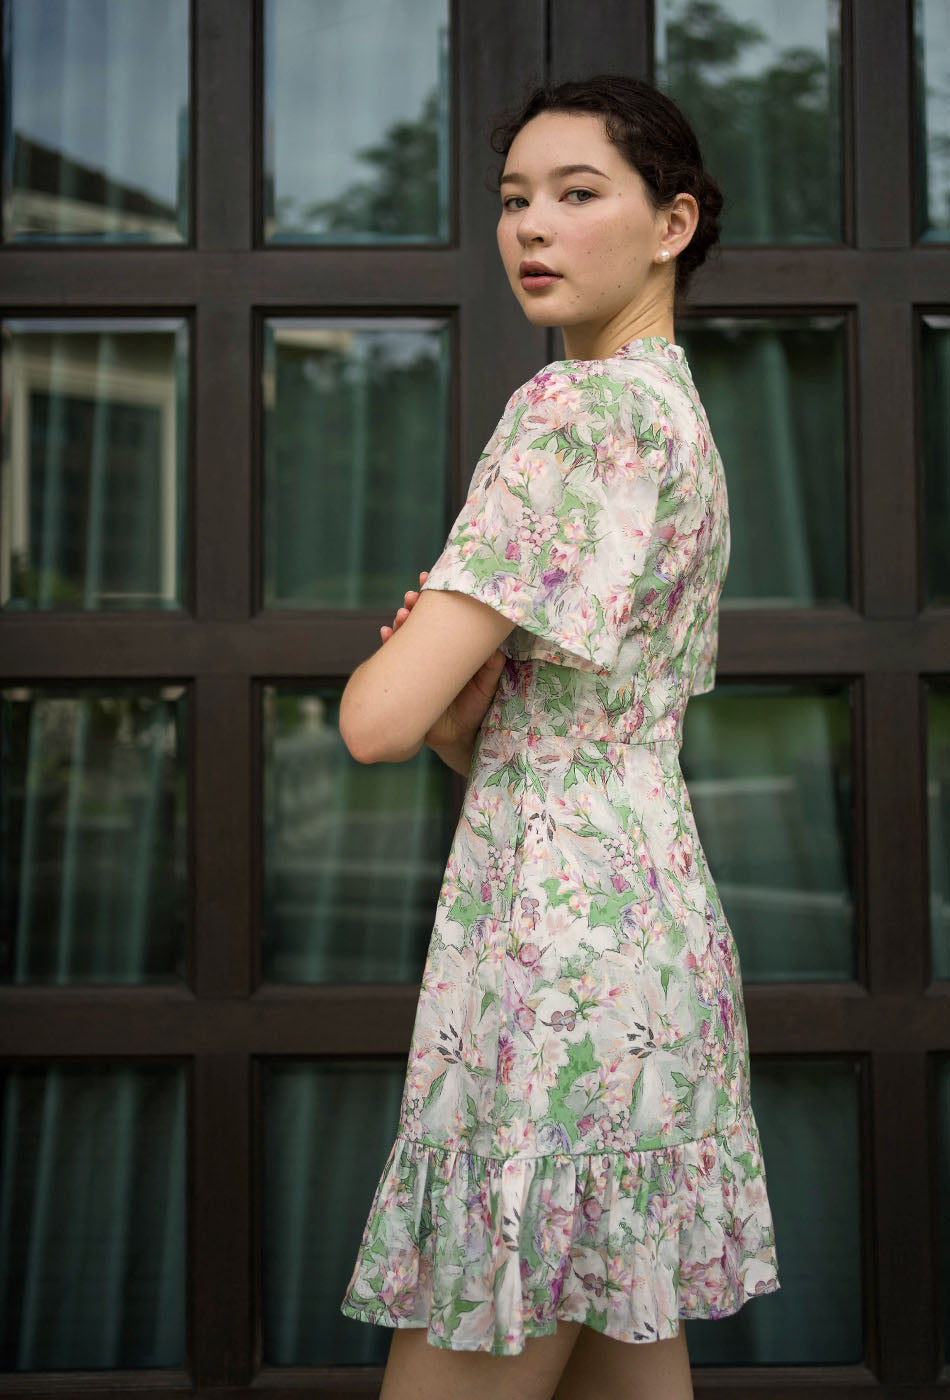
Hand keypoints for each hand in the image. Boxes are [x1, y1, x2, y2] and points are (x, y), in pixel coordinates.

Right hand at [380, 570, 505, 752]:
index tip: (429, 578)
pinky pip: (391, 660)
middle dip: (413, 605)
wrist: (456, 739)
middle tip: (411, 597)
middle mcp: (432, 652)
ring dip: (400, 623)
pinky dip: (387, 646)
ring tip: (401, 616)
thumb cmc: (473, 708)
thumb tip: (495, 648)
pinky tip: (386, 634)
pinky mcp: (404, 681)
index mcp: (452, 647)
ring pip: (404, 636)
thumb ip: (490, 668)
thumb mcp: (485, 686)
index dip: (436, 596)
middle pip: (420, 621)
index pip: (443, 616)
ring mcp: (416, 665)